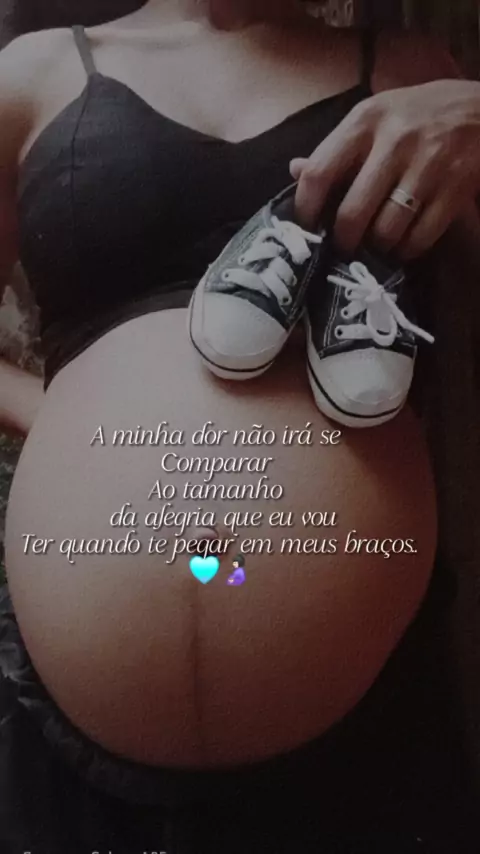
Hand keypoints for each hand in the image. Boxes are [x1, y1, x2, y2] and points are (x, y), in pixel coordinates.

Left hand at [290, 79, 479, 258]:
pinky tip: (405, 243)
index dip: (305, 210)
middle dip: (344, 241)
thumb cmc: (419, 115)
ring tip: (378, 243)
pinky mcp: (456, 187)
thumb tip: (294, 171)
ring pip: (386, 231)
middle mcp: (395, 140)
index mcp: (365, 120)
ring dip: (378, 247)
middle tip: (345, 247)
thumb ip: (339, 147)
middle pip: (352, 214)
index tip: (305, 228)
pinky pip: (420, 238)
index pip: (319, 173)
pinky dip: (408, 250)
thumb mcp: (376, 117)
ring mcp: (428, 165)